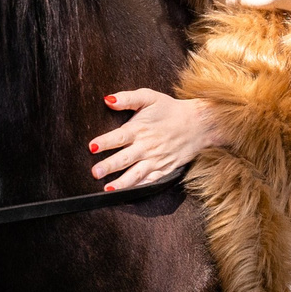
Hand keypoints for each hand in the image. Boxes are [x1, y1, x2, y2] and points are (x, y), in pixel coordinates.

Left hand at [90, 90, 230, 188]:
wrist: (198, 124)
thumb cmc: (170, 110)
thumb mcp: (150, 97)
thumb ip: (128, 98)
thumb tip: (108, 99)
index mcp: (140, 129)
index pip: (119, 137)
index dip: (105, 142)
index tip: (92, 147)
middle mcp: (147, 146)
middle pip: (125, 158)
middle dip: (109, 166)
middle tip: (95, 172)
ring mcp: (156, 160)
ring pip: (136, 174)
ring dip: (122, 183)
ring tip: (108, 189)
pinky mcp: (163, 169)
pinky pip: (149, 181)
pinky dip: (138, 188)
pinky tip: (126, 194)